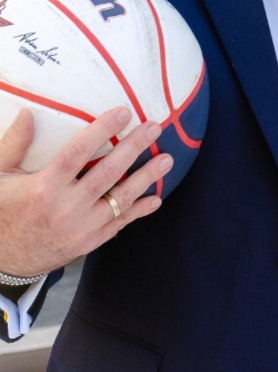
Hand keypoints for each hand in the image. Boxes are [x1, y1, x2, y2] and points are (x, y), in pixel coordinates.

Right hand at [0, 107, 171, 277]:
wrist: (4, 260)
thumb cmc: (3, 211)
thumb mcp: (0, 176)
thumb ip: (15, 144)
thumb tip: (29, 112)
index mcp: (44, 187)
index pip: (79, 152)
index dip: (103, 130)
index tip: (124, 112)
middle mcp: (66, 208)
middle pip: (109, 172)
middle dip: (135, 147)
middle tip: (155, 127)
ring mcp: (81, 228)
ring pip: (121, 198)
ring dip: (147, 177)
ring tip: (167, 159)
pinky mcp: (89, 243)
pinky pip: (120, 223)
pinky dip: (139, 211)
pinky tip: (155, 198)